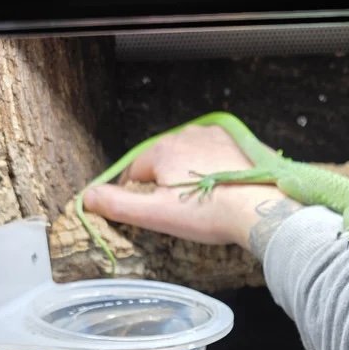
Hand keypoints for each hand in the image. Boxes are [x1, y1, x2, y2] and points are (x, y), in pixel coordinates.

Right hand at [83, 124, 291, 249]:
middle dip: (165, 185)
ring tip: (203, 203)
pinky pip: (216, 156)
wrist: (261, 210)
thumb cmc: (209, 215)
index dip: (137, 195)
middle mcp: (187, 134)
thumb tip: (87, 198)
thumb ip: (118, 205)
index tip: (150, 214)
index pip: (135, 172)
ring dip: (189, 176)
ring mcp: (216, 136)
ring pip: (189, 157)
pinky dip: (214, 170)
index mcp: (163, 150)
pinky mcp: (240, 144)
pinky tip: (223, 191)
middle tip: (181, 213)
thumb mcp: (156, 214)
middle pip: (163, 163)